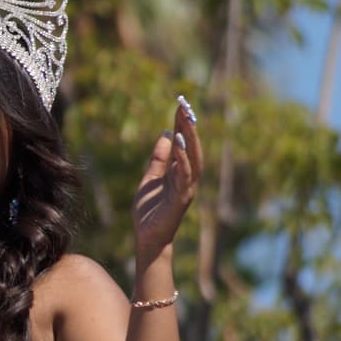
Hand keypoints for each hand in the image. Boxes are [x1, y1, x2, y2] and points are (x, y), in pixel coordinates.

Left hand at [132, 96, 201, 257]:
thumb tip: (166, 134)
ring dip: (189, 139)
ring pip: (192, 159)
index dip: (182, 124)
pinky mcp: (181, 198)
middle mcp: (187, 177)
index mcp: (179, 171)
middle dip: (189, 126)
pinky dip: (182, 159)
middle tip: (185, 105)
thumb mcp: (150, 178)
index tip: (180, 104)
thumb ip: (158, 159)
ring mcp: (186, 187)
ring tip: (185, 120)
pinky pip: (184, 175)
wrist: (148, 237)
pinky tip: (177, 144)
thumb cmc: (150, 210)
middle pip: (191, 147)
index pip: (183, 143)